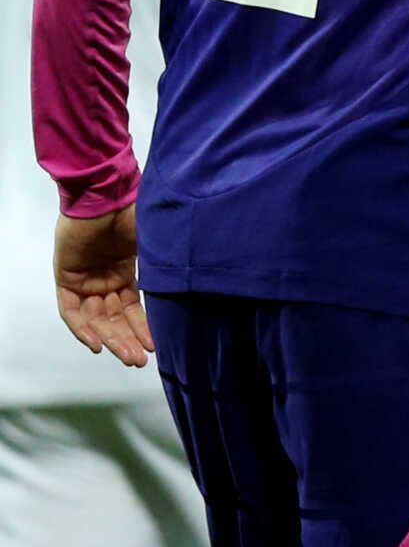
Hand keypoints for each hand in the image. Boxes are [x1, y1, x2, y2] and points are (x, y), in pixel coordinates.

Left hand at [55, 208, 151, 366]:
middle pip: (115, 319)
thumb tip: (194, 281)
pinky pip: (72, 311)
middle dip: (128, 340)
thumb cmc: (135, 212)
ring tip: (128, 357)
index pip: (134, 308)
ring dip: (111, 339)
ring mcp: (85, 279)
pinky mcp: (66, 278)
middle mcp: (105, 279)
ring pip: (97, 319)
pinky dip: (83, 328)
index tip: (158, 345)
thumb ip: (165, 266)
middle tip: (141, 361)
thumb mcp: (157, 243)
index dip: (144, 327)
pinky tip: (97, 344)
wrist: (106, 195)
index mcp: (127, 271)